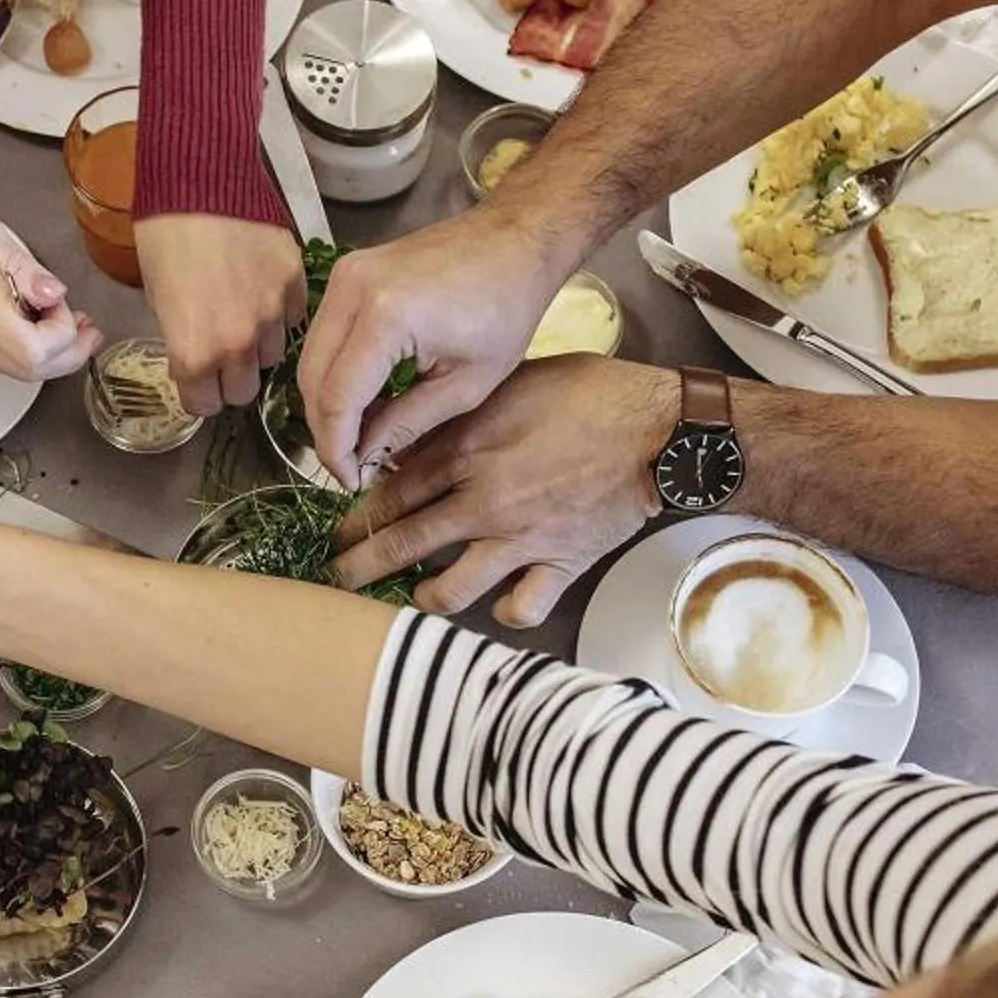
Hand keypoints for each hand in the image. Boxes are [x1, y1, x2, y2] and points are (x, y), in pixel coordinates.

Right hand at [0, 177, 99, 380]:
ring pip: (6, 368)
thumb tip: (52, 291)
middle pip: (27, 372)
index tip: (68, 306)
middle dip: (66, 353)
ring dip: (40, 350)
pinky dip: (10, 343)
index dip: (65, 337)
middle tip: (84, 327)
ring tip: (55, 315)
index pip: (35, 352)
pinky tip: (16, 313)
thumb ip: (15, 259)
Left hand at [134, 212, 307, 414]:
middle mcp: (237, 343)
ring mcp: (272, 314)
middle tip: (220, 350)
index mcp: (194, 352)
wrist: (197, 182)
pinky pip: (292, 319)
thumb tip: (196, 357)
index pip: (204, 405)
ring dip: (257, 346)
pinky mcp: (295, 284)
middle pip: (242, 391)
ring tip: (243, 314)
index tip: (195, 380)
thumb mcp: (156, 298)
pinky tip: (262, 290)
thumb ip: (182, 339)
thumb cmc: (162, 237)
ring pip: (271, 357)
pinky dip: (279, 314)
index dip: (197, 393)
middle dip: (228, 377)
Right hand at [296, 207, 569, 487]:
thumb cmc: (507, 307)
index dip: (336, 449)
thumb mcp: (466, 385)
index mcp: (385, 317)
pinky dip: (336, 372)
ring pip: (310, 358)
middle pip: (311, 379)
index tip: (350, 481)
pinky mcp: (347, 271)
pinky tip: (368, 398)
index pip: (336, 400)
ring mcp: (345, 274)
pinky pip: (325, 335)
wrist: (515, 239)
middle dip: (327, 430)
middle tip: (355, 464)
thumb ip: (407, 425)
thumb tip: (364, 458)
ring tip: (364, 435)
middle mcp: (352, 288)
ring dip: (328, 403)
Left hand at [331, 358, 674, 626]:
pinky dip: (503, 612)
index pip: (387, 493)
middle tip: (338, 573)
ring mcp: (519, 540)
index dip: (355, 515)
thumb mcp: (508, 385)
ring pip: (447, 590)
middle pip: (400, 544)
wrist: (659, 429)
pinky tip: (496, 602)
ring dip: (419, 597)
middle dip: (358, 565)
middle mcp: (483, 502)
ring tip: (409, 595)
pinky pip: (518, 608)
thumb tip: (412, 439)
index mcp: (465, 452)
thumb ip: (457, 417)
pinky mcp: (558, 564)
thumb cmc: (590, 395)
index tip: (338, 526)